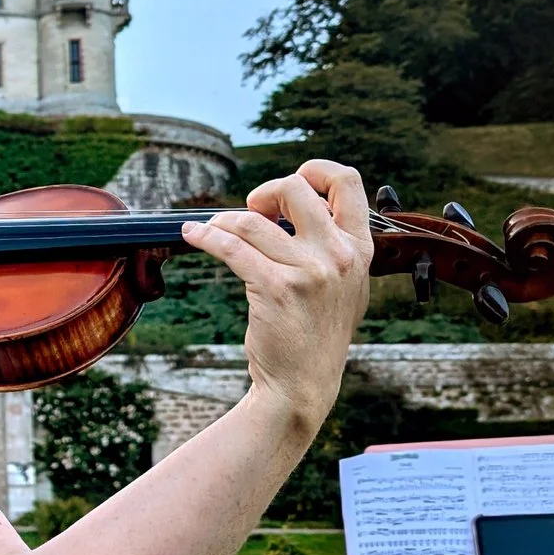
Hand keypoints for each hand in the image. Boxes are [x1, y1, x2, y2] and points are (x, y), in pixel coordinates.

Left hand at [182, 159, 371, 429]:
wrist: (303, 384)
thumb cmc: (317, 332)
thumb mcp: (346, 285)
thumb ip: (335, 244)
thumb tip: (305, 201)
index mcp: (360, 248)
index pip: (347, 181)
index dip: (314, 171)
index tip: (289, 186)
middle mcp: (340, 256)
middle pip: (294, 188)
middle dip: (264, 193)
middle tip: (251, 215)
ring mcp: (309, 273)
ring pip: (251, 220)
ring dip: (224, 220)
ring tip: (215, 230)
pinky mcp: (275, 289)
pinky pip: (231, 247)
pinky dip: (206, 236)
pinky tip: (193, 236)